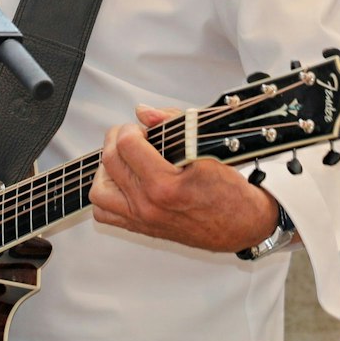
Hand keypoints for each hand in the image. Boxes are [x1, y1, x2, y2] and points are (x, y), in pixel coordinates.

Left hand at [90, 105, 282, 252]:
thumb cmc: (229, 192)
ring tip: (124, 159)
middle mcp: (148, 206)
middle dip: (117, 139)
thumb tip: (144, 112)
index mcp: (165, 186)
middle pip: (110, 162)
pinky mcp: (140, 228)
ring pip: (99, 190)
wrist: (240, 225)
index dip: (131, 129)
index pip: (126, 145)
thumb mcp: (206, 149)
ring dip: (106, 169)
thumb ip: (172, 125)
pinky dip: (107, 195)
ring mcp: (142, 220)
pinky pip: (104, 213)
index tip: (143, 129)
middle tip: (134, 136)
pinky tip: (122, 182)